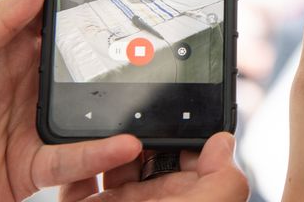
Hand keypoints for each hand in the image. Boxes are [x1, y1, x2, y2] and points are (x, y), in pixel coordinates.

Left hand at [0, 0, 141, 200]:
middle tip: (150, 44)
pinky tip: (124, 144)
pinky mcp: (33, 165)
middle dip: (116, 57)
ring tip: (147, 96)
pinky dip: (99, 153)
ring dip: (118, 108)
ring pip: (86, 113)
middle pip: (81, 67)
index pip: (53, 24)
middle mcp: (25, 87)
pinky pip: (72, 160)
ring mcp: (32, 125)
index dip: (84, 7)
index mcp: (6, 55)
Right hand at [60, 133, 248, 200]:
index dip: (185, 134)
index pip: (190, 157)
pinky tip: (86, 152)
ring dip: (110, 142)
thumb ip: (225, 181)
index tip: (176, 111)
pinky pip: (78, 183)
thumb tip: (224, 142)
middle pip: (149, 155)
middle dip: (143, 134)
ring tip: (110, 128)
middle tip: (136, 115)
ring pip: (114, 162)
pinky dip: (78, 165)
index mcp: (185, 201)